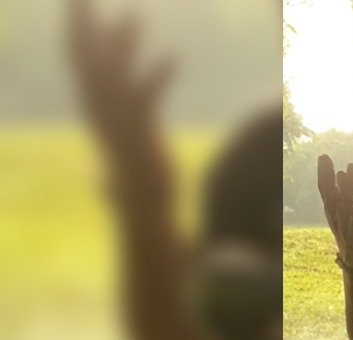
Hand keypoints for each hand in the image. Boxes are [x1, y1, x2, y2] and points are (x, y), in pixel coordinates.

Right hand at [67, 0, 173, 214]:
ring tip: (135, 15)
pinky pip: (145, 100)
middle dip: (82, 25)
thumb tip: (111, 96)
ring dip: (122, 46)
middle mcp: (97, 109)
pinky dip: (157, 76)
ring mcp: (117, 121)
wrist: (141, 204)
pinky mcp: (140, 135)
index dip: (76, 27)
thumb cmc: (135, 165)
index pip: (78, 57)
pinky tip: (174, 57)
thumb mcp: (126, 126)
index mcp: (93, 103)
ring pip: (113, 76)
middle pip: (83, 60)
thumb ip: (119, 103)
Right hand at [317, 155, 352, 270]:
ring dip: (347, 184)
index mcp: (333, 213)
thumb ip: (345, 194)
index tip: (323, 157)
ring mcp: (344, 226)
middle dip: (326, 175)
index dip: (324, 174)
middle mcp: (336, 218)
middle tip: (325, 157)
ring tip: (351, 167)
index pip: (325, 191)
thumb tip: (341, 173)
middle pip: (329, 194)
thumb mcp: (349, 213)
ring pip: (343, 202)